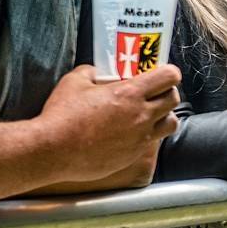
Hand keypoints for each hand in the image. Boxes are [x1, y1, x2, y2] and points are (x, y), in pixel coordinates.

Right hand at [36, 64, 180, 182]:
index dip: (169, 73)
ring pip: (171, 124)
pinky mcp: (133, 155)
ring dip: (164, 117)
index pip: (169, 77)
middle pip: (174, 99)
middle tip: (154, 93)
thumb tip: (97, 72)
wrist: (52, 151)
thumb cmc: (62, 115)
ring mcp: (140, 137)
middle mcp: (141, 115)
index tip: (161, 74)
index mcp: (130, 93)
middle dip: (167, 93)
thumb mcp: (74, 82)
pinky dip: (147, 135)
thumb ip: (91, 72)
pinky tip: (130, 133)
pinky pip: (151, 143)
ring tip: (149, 115)